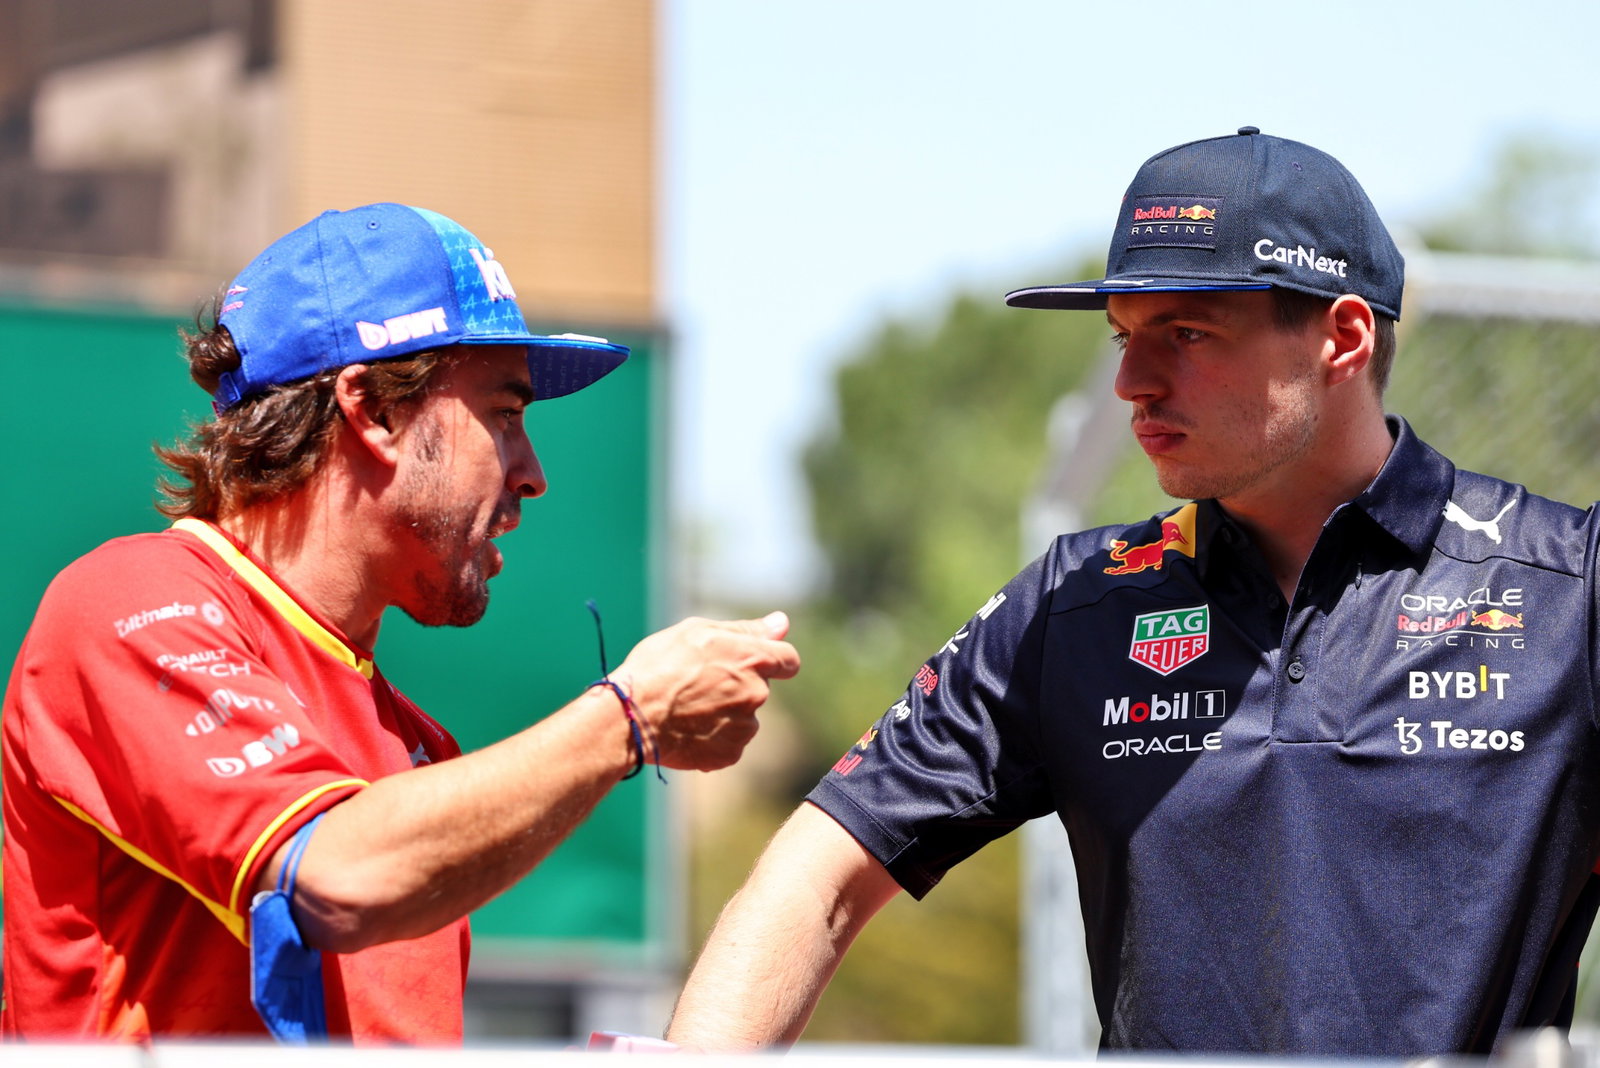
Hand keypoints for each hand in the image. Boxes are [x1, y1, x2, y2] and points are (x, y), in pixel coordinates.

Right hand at [613, 613, 799, 770]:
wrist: (632, 716)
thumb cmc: (658, 666)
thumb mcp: (697, 632)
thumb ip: (745, 630)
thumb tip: (782, 623)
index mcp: (752, 658)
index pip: (788, 660)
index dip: (773, 660)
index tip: (755, 663)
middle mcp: (756, 693)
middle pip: (759, 688)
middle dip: (736, 686)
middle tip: (697, 684)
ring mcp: (744, 727)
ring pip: (743, 717)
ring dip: (724, 712)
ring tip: (687, 708)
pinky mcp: (729, 754)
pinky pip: (728, 743)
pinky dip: (712, 737)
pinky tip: (686, 729)